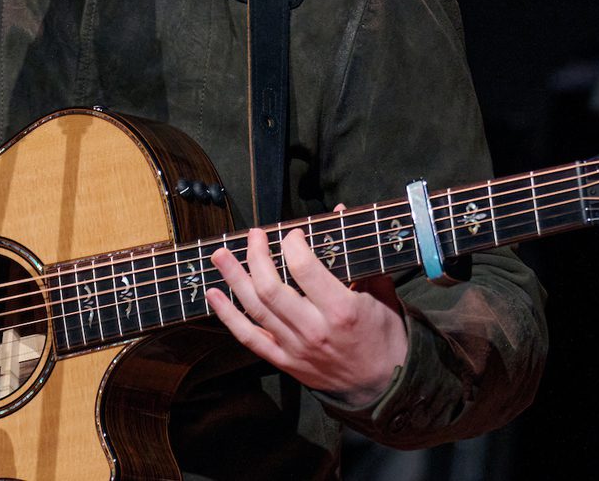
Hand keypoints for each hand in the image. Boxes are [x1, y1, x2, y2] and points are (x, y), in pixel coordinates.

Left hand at [206, 218, 407, 406]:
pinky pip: (249, 338)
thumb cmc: (384, 335)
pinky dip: (228, 316)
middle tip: (254, 235)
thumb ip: (358, 254)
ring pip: (255, 309)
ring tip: (220, 255)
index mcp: (341, 310)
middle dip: (256, 256)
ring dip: (234, 278)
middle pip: (270, 288)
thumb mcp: (382, 293)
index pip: (304, 268)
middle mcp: (314, 330)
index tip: (291, 233)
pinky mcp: (285, 362)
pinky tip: (214, 295)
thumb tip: (340, 211)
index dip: (292, 244)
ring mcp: (296, 348)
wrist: (383, 386)